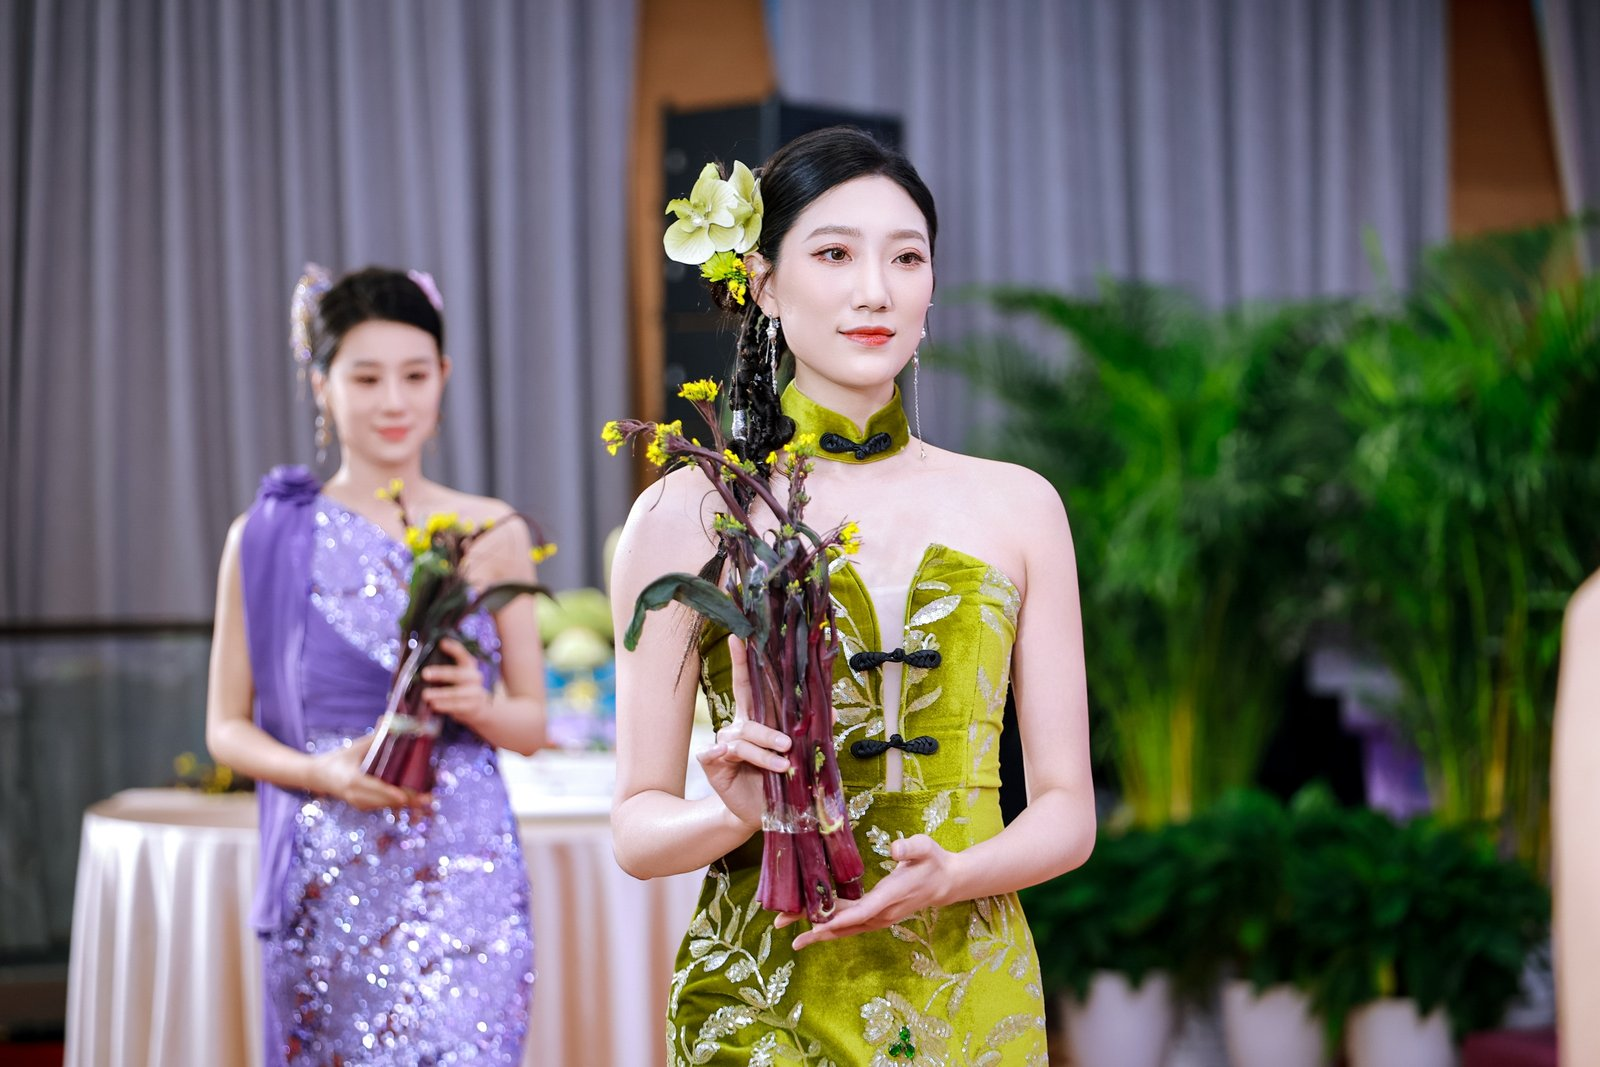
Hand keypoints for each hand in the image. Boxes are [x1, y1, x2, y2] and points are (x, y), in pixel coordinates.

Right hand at [307, 734, 426, 811]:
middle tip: (428, 798)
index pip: (375, 789)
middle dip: (407, 801)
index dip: (390, 794)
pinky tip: (413, 800)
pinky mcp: (362, 806)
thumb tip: (389, 719)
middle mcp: (355, 795)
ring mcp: (358, 803)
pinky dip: (397, 803)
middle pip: (384, 801)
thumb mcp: (355, 747)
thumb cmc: (338, 759)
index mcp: (352, 780)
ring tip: (426, 801)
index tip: (405, 797)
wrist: (319, 776)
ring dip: (405, 804)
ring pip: (385, 806)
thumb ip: (374, 736)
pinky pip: (382, 806)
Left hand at [421, 638, 492, 726]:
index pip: (463, 655)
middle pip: (457, 674)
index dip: (453, 649)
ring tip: (425, 695)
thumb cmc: (462, 687)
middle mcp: (475, 677)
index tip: (442, 643)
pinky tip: (434, 705)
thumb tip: (422, 666)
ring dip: (439, 694)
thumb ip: (446, 670)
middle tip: (425, 674)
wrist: (480, 706)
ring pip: (456, 692)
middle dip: (440, 674)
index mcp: (470, 666)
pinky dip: (444, 706)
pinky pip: (457, 706)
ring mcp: (475, 692)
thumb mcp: (458, 675)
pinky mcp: (473, 706)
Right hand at [696, 635, 791, 832]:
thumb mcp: (798, 755)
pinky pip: (717, 752)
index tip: (740, 636)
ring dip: (764, 750)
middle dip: (765, 723)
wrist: (762, 813)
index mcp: (757, 717)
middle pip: (746, 708)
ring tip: (783, 765)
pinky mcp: (714, 763)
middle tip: (788, 743)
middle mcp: (738, 726)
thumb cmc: (780, 780)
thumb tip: (830, 711)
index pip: (749, 684)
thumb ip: (809, 732)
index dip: (742, 660)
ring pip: (742, 736)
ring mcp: (724, 744)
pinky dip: (723, 752)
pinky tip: (727, 753)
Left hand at [776, 834, 955, 948]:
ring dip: (816, 930)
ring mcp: (878, 918)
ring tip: (789, 932)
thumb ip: (910, 848)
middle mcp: (881, 913)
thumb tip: (894, 848)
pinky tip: (812, 926)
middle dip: (813, 925)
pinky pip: (849, 926)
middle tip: (781, 924)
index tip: (815, 925)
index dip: (838, 919)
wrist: (946, 882)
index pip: (861, 911)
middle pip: (843, 924)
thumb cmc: (933, 861)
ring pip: (843, 928)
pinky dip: (830, 927)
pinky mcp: (876, 917)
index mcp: (890, 896)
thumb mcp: (925, 847)